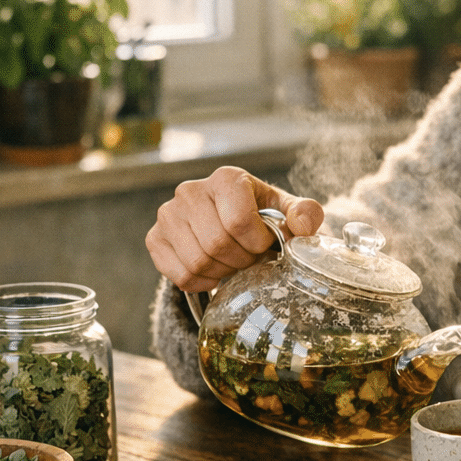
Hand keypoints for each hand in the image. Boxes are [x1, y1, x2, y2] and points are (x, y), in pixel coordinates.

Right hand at [145, 166, 324, 291]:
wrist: (227, 221)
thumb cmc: (260, 214)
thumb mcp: (287, 210)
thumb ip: (305, 214)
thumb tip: (303, 226)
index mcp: (226, 178)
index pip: (238, 221)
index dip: (257, 242)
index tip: (265, 243)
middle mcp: (191, 190)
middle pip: (217, 244)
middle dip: (241, 259)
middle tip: (250, 256)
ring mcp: (168, 214)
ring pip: (198, 261)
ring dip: (222, 271)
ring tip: (233, 261)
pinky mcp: (155, 238)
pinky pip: (179, 275)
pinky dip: (202, 281)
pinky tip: (214, 270)